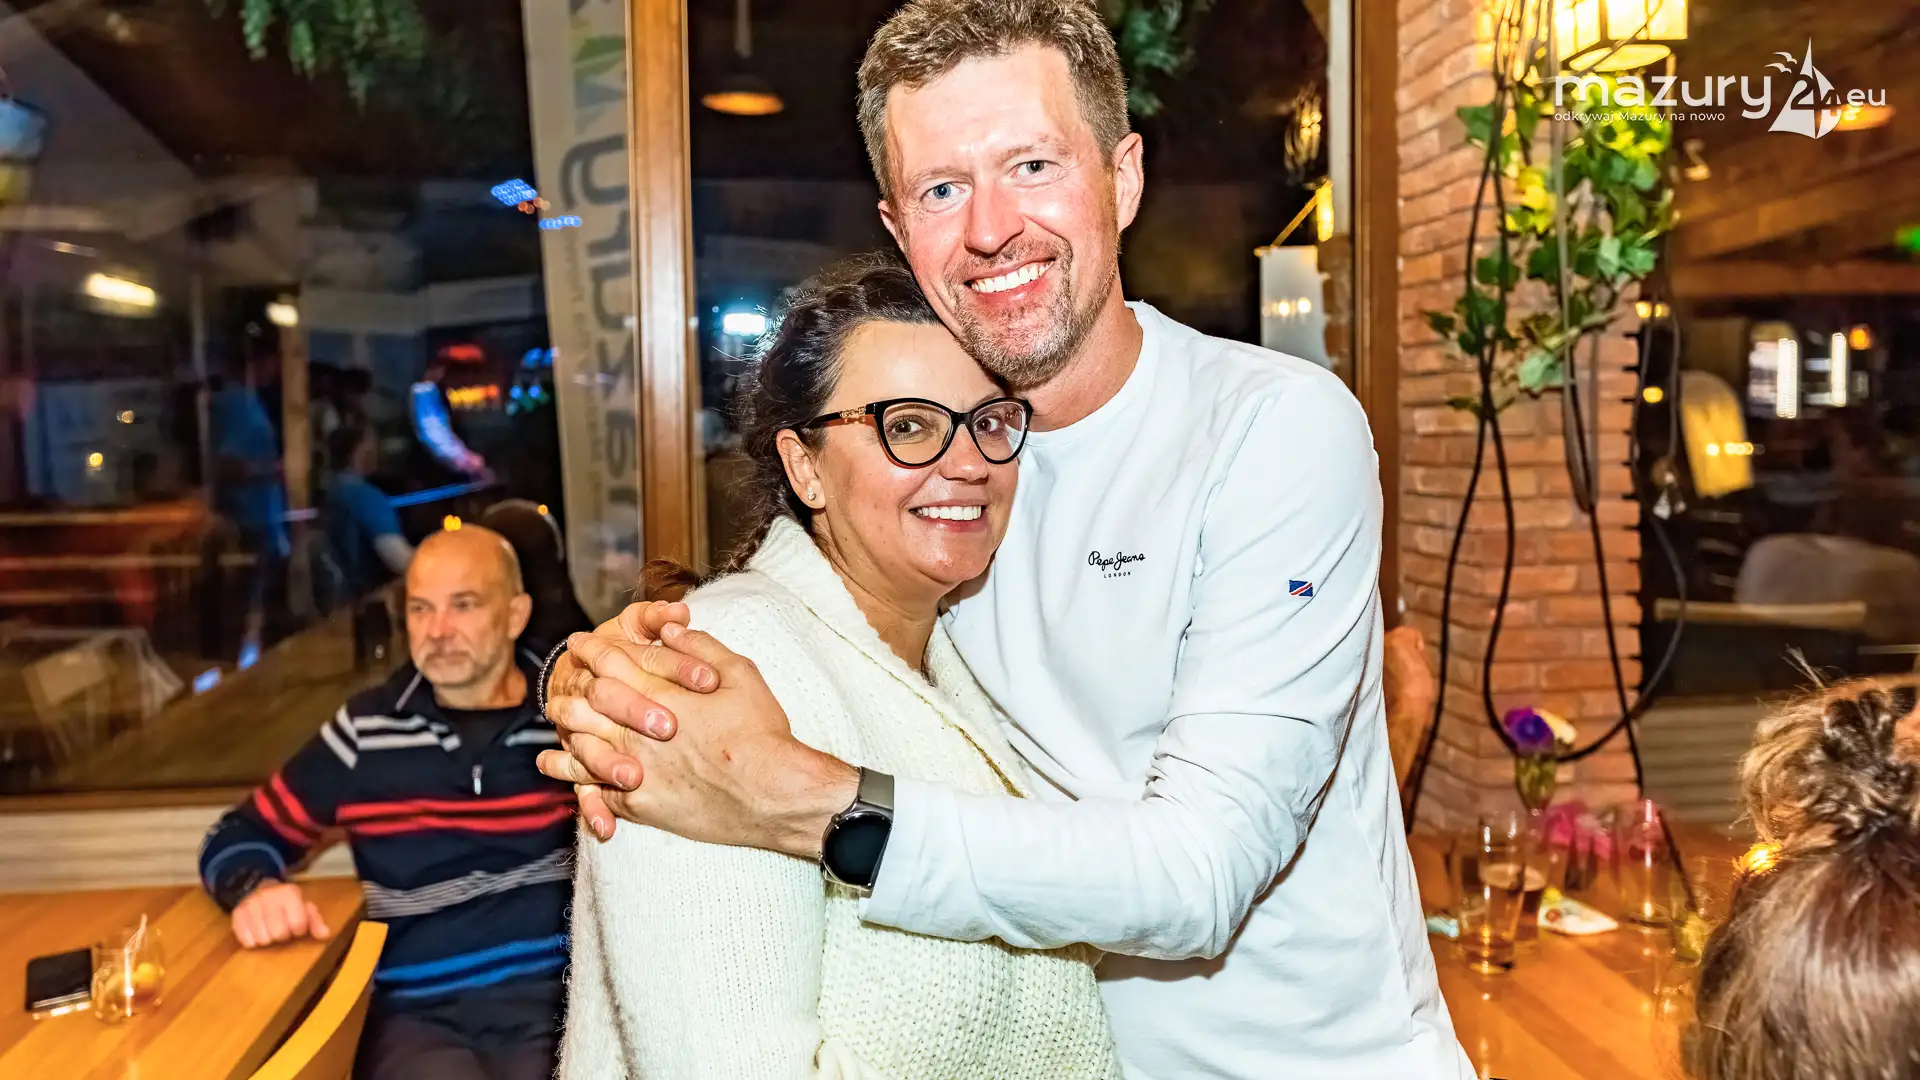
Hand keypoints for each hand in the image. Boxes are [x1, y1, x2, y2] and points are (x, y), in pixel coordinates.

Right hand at [231, 882, 329, 948]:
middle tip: (281, 928)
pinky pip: (246, 940)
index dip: (298, 929)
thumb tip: (324, 934)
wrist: (260, 889)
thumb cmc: (287, 903)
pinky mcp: (237, 914)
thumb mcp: (304, 907)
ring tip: (269, 929)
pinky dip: (252, 941)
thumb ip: (315, 921)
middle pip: (279, 934)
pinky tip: (256, 932)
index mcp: (289, 893)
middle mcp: (268, 896)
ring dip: (268, 939)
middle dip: (283, 935)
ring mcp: (250, 904)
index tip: (296, 925)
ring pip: (262, 939)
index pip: (298, 925)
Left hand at [541, 623, 856, 857]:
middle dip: (571, 685)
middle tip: (563, 677)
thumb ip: (700, 646)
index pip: (610, 664)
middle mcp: (638, 733)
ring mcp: (636, 771)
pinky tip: (559, 766)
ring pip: (581, 747)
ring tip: (555, 716)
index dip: (592, 649)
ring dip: (564, 728)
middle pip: (586, 704)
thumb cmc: (762, 732)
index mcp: (660, 695)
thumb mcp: (741, 674)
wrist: (774, 794)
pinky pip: (595, 790)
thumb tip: (670, 626)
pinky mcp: (641, 806)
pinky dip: (572, 776)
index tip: (579, 642)